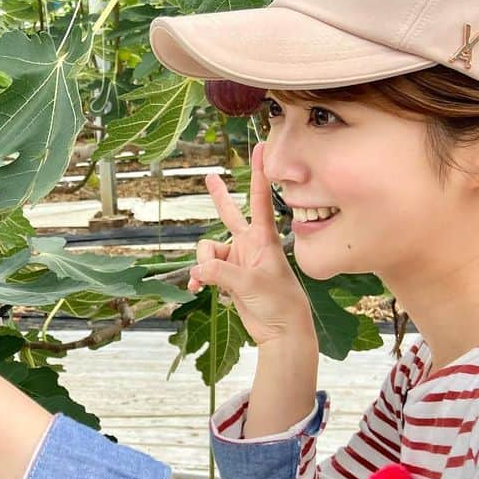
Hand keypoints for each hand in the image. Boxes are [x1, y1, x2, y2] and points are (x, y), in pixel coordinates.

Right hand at [187, 142, 314, 346]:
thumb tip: (198, 269)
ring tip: (206, 282)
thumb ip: (221, 273)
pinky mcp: (229, 277)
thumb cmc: (279, 303)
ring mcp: (238, 260)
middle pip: (229, 215)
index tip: (262, 147)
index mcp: (263, 239)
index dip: (259, 173)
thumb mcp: (250, 285)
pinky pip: (205, 269)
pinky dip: (200, 277)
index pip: (260, 199)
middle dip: (219, 197)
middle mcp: (249, 245)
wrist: (281, 331)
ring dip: (203, 265)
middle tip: (209, 177)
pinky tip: (198, 287)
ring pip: (208, 250)